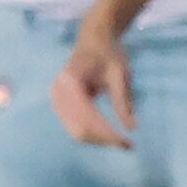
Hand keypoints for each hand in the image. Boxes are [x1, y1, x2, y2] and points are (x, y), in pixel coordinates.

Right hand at [51, 23, 135, 149]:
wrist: (94, 39)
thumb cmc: (108, 53)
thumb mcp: (120, 75)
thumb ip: (124, 101)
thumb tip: (131, 128)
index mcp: (70, 82)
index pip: (88, 117)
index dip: (107, 134)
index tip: (128, 144)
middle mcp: (57, 92)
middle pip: (79, 128)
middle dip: (104, 140)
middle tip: (128, 146)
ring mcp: (56, 98)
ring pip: (75, 131)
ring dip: (98, 140)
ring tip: (121, 142)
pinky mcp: (59, 103)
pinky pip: (74, 125)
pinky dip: (92, 134)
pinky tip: (109, 135)